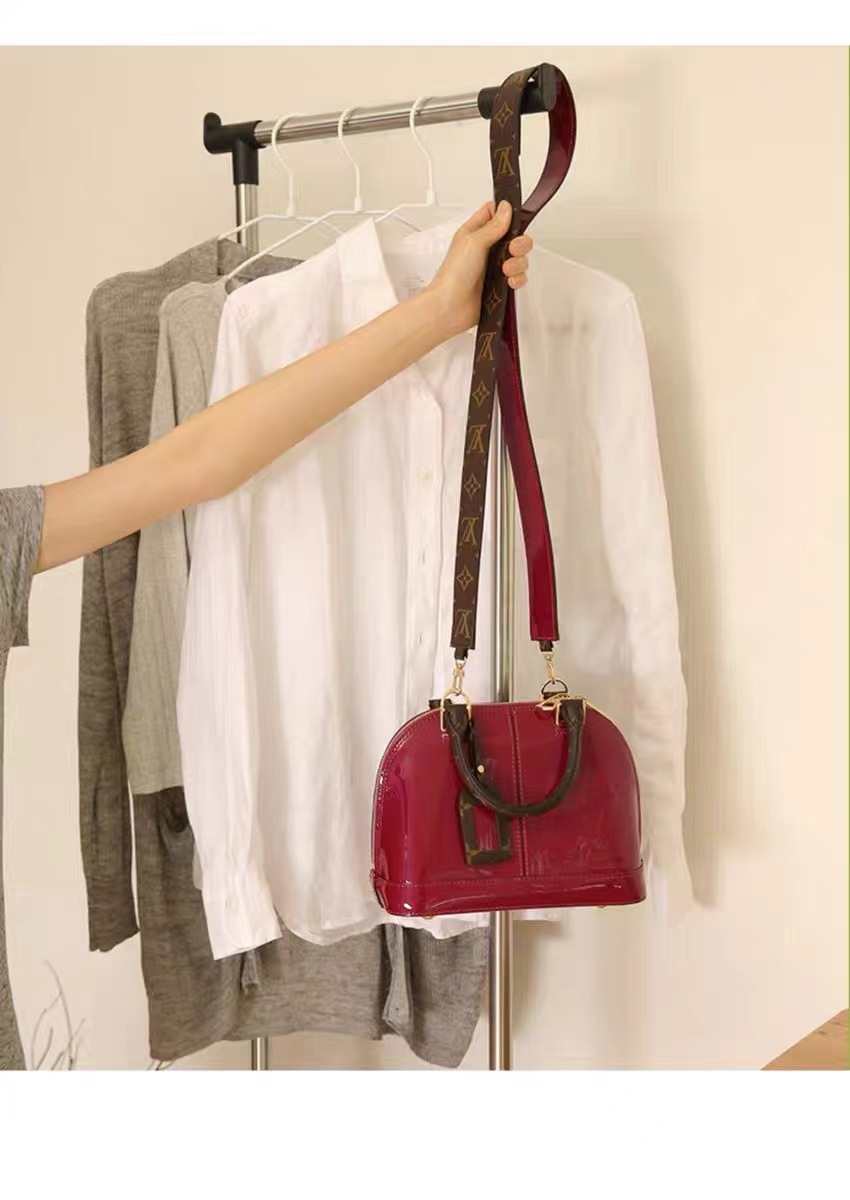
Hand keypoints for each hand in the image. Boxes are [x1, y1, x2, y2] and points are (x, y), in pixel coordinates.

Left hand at [426, 200, 533, 336]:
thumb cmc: (453, 276)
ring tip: (506, 269)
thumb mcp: (474, 241)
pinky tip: (509, 281)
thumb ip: (494, 225)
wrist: (451, 307)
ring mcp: (493, 268)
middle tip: (513, 248)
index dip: (505, 214)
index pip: (494, 214)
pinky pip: (518, 277)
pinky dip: (518, 278)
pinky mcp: (499, 285)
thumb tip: (505, 208)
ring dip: (518, 262)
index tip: (512, 220)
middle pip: (513, 237)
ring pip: (519, 258)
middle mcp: (485, 249)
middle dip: (519, 242)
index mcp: (474, 233)